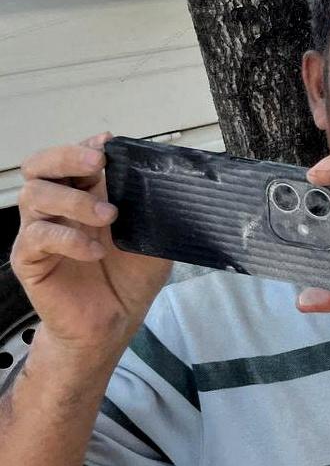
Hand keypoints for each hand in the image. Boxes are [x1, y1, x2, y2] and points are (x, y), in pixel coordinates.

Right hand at [11, 133, 170, 357]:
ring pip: (34, 195)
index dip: (83, 145)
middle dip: (67, 156)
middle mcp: (55, 208)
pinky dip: (68, 239)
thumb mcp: (151, 238)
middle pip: (39, 166)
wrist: (112, 324)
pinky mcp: (29, 260)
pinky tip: (94, 251)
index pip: (70, 158)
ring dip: (74, 200)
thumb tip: (165, 184)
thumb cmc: (128, 278)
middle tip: (98, 162)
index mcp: (81, 195)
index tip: (108, 142)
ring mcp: (38, 232)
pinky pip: (37, 237)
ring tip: (108, 216)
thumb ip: (152, 210)